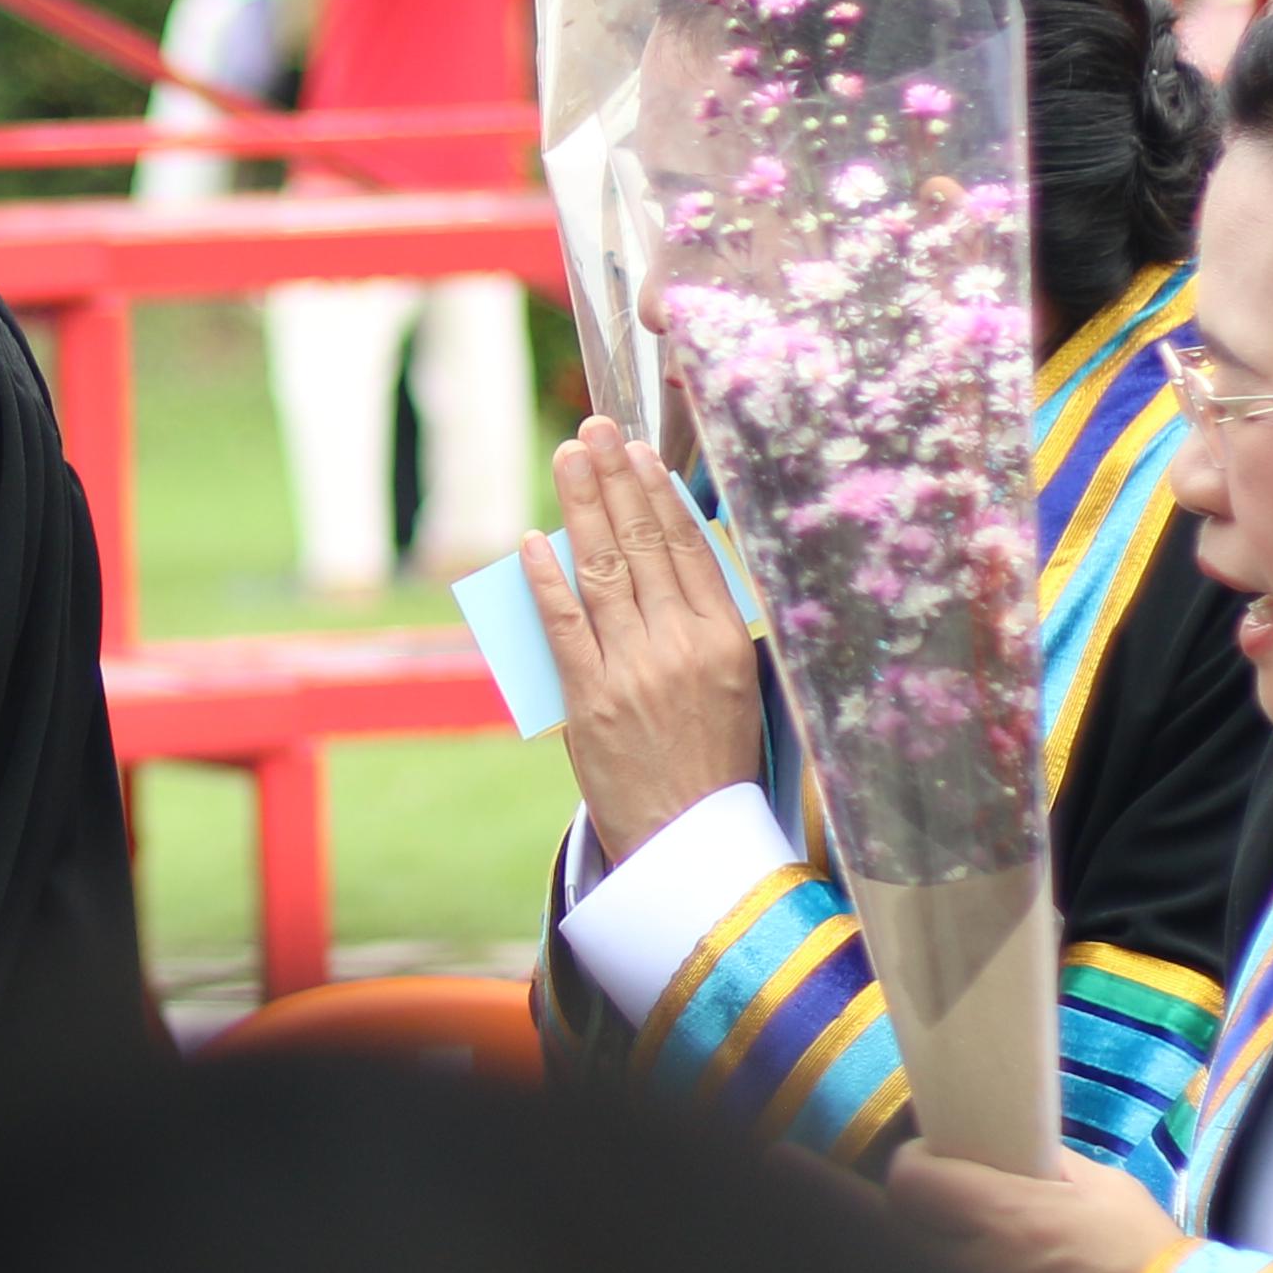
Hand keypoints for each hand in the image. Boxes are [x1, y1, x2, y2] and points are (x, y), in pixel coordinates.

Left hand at [520, 419, 762, 864]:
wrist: (690, 843)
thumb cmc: (715, 764)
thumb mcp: (737, 688)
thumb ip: (710, 626)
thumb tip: (677, 561)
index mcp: (727, 642)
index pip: (689, 549)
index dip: (660, 493)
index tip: (640, 450)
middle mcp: (681, 648)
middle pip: (643, 546)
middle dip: (614, 481)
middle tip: (593, 430)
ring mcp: (633, 671)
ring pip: (603, 571)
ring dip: (581, 509)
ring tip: (567, 459)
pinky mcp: (590, 700)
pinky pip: (564, 625)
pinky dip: (546, 579)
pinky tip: (535, 540)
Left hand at [881, 1141, 1180, 1272]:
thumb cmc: (1145, 1260)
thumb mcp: (1105, 1190)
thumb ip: (1049, 1165)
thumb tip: (1016, 1148)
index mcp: (1000, 1217)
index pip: (907, 1181)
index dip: (915, 1163)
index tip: (934, 1158)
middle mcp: (970, 1267)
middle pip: (904, 1227)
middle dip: (922, 1209)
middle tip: (952, 1200)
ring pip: (924, 1271)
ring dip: (939, 1252)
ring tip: (979, 1245)